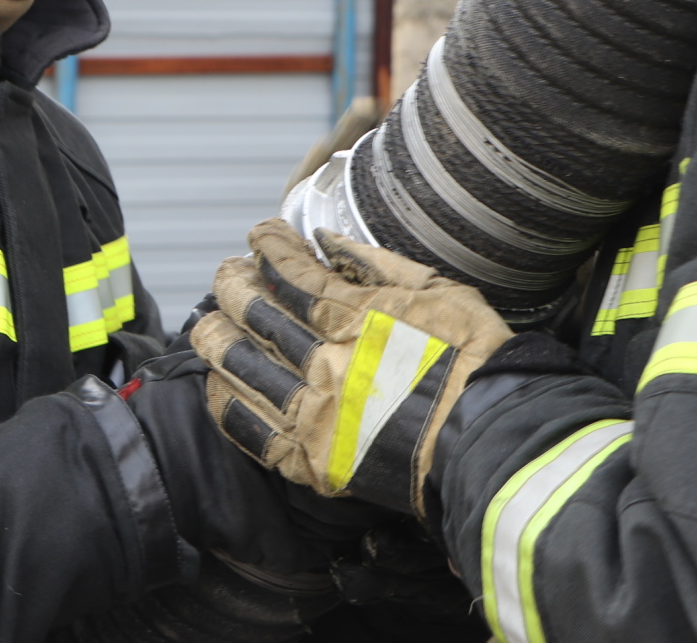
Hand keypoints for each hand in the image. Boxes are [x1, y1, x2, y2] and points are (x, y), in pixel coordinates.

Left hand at [192, 219, 510, 517]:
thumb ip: (378, 264)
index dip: (268, 250)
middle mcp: (326, 362)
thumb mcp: (439, 291)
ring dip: (216, 340)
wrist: (491, 439)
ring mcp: (317, 413)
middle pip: (257, 316)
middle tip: (226, 274)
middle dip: (234, 287)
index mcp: (356, 318)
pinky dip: (228, 404)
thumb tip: (328, 241)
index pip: (291, 274)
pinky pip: (254, 430)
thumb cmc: (476, 361)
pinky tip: (217, 384)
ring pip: (245, 368)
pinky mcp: (315, 460)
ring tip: (204, 323)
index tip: (258, 237)